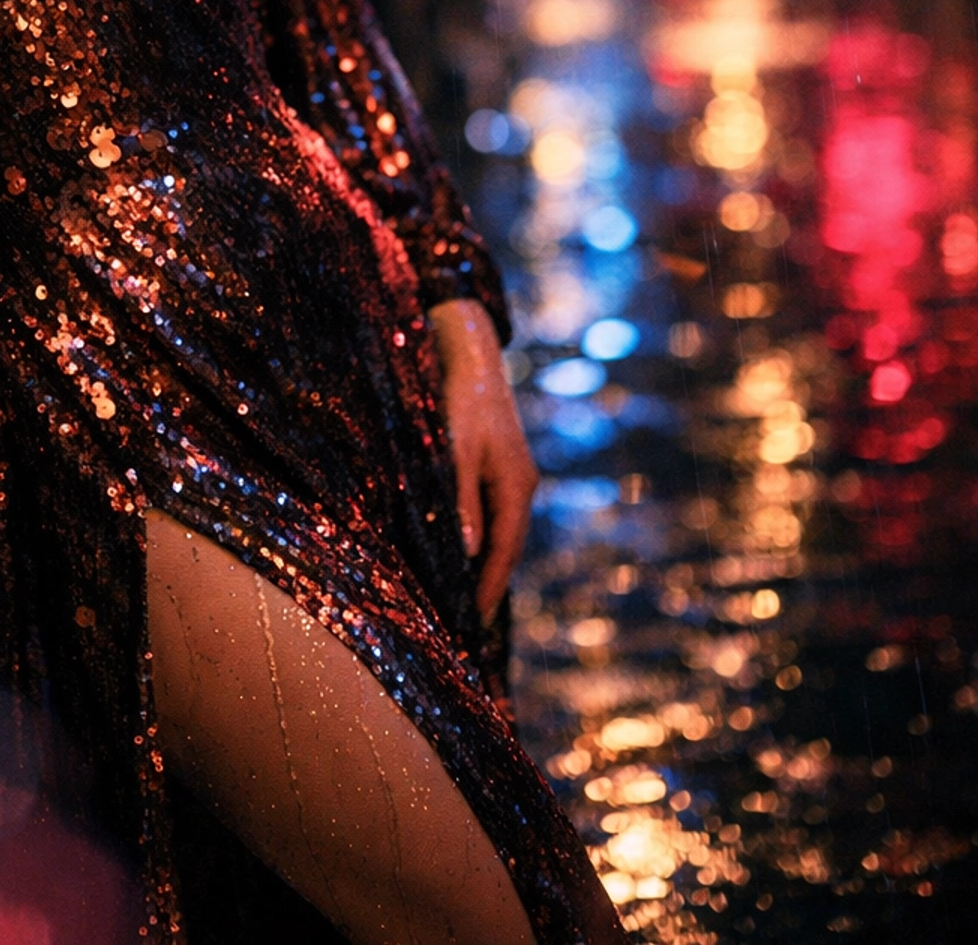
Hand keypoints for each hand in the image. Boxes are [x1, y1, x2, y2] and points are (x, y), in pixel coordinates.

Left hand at [428, 298, 538, 624]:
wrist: (468, 351)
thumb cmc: (458, 398)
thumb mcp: (456, 450)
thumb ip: (462, 500)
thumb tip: (470, 554)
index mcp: (516, 486)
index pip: (505, 552)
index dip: (489, 589)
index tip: (473, 624)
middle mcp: (521, 485)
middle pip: (508, 547)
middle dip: (490, 584)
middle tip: (467, 625)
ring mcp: (513, 475)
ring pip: (502, 531)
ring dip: (486, 564)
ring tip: (464, 598)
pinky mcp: (499, 465)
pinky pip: (494, 514)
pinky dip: (482, 539)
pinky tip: (465, 552)